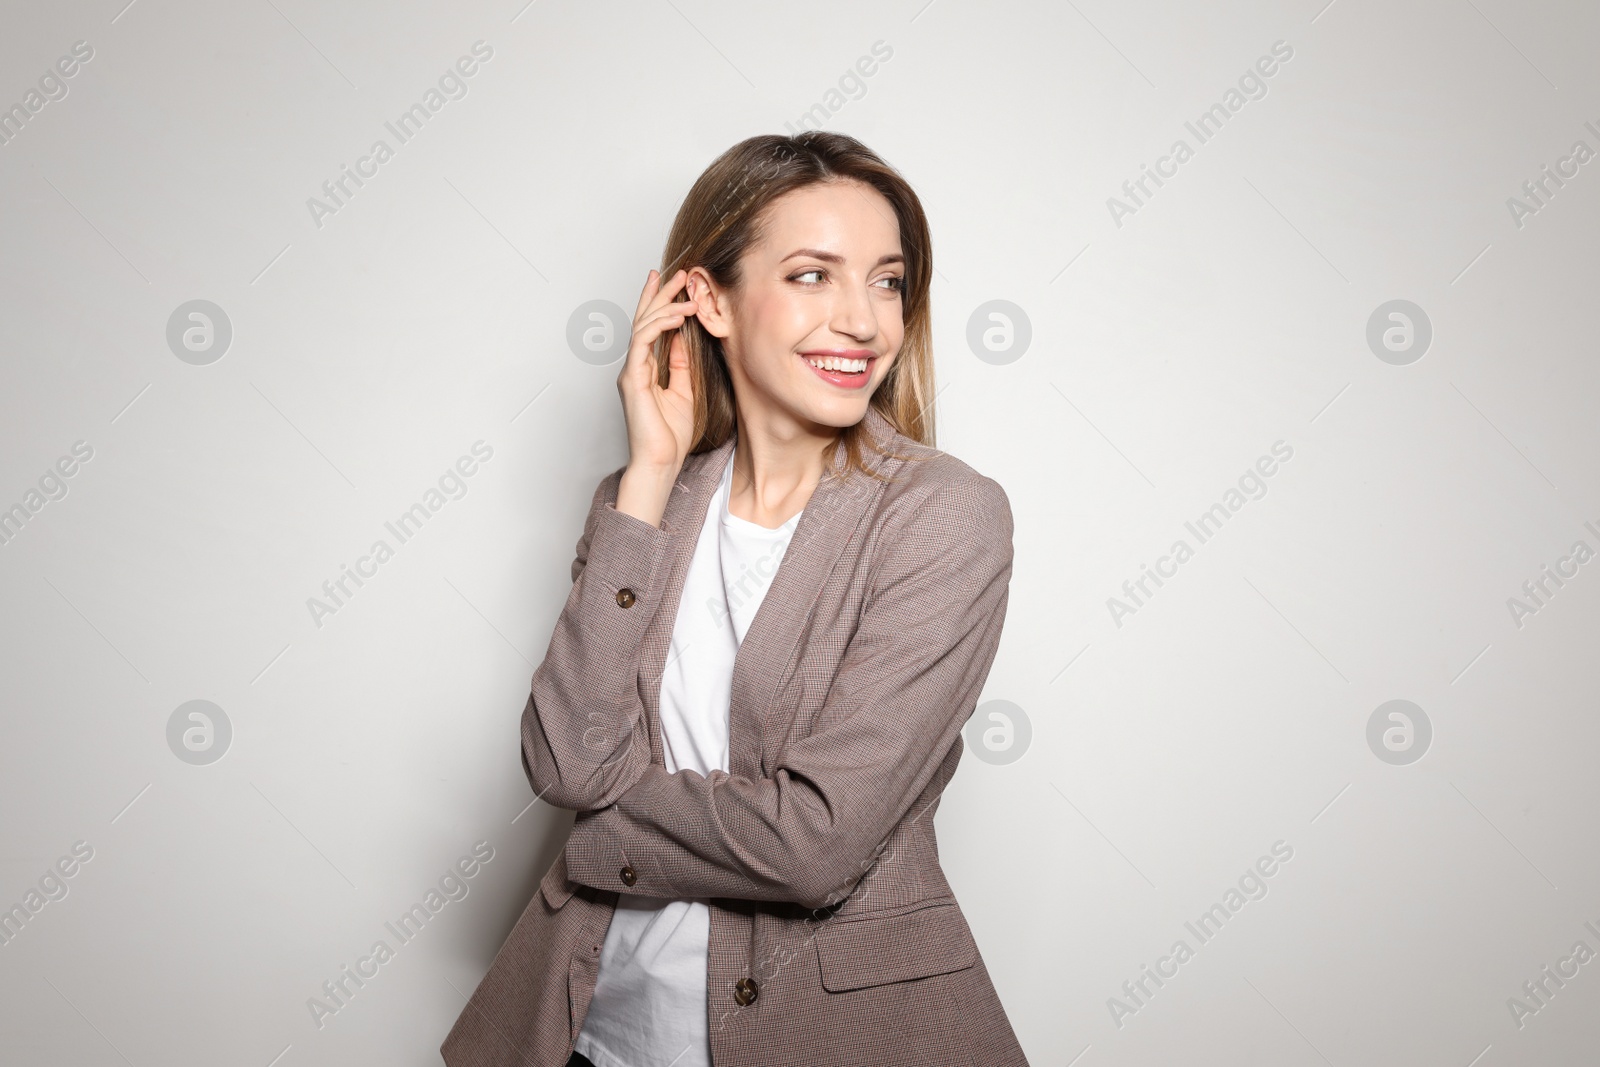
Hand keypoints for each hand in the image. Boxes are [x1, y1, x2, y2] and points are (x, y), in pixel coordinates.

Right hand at [616, 268, 697, 475]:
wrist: (661, 462)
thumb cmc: (670, 435)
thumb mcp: (684, 390)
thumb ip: (680, 363)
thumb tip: (683, 337)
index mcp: (645, 369)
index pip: (651, 328)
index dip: (660, 303)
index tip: (674, 282)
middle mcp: (635, 367)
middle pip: (644, 320)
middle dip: (661, 294)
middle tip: (679, 273)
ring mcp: (631, 372)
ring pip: (643, 327)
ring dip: (665, 306)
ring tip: (686, 293)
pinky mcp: (633, 380)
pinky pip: (643, 344)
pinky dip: (660, 327)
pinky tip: (676, 317)